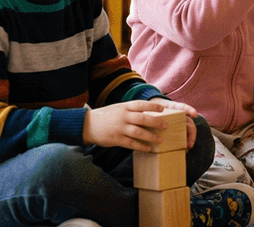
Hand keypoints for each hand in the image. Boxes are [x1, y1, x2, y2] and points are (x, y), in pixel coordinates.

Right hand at [83, 99, 197, 151]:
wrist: (87, 125)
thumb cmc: (106, 116)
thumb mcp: (118, 109)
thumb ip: (131, 111)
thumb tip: (149, 114)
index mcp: (124, 107)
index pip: (141, 105)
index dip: (152, 107)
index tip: (163, 109)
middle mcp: (123, 117)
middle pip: (143, 119)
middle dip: (156, 122)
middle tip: (166, 126)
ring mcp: (119, 128)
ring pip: (138, 132)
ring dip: (151, 137)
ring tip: (160, 140)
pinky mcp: (116, 139)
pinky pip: (131, 143)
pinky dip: (141, 146)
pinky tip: (149, 148)